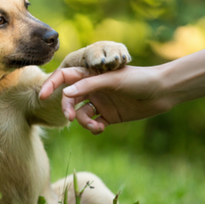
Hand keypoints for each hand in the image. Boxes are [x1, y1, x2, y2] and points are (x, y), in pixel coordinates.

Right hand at [39, 66, 171, 133]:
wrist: (162, 91)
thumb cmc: (138, 79)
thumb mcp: (113, 80)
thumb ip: (88, 85)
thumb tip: (64, 93)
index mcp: (91, 74)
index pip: (66, 77)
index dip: (52, 85)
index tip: (42, 96)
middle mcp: (93, 88)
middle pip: (70, 98)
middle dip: (68, 108)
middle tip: (71, 118)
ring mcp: (100, 102)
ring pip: (81, 114)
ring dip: (84, 122)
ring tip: (96, 127)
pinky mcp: (108, 115)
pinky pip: (93, 123)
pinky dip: (93, 128)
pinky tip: (101, 128)